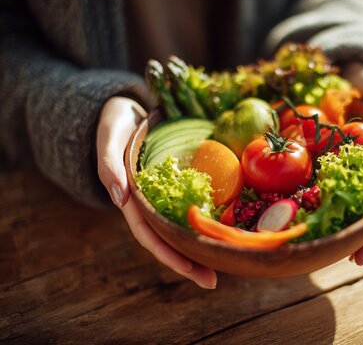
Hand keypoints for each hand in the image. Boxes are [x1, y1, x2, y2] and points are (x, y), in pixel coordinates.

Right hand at [96, 96, 216, 288]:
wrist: (127, 111)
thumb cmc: (115, 124)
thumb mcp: (108, 138)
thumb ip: (109, 165)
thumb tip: (119, 197)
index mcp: (131, 199)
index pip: (149, 234)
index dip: (169, 254)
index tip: (191, 270)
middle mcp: (147, 203)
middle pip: (167, 239)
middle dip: (188, 262)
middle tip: (213, 281)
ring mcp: (161, 196)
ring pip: (178, 228)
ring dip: (197, 248)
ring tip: (222, 264)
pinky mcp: (175, 185)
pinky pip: (188, 207)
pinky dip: (202, 222)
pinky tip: (220, 231)